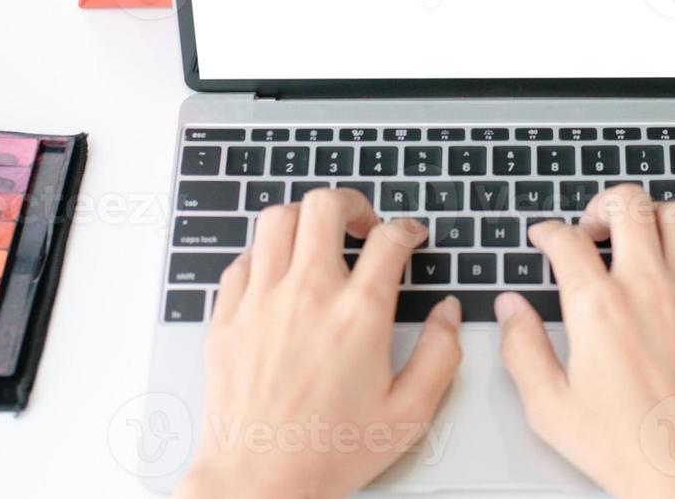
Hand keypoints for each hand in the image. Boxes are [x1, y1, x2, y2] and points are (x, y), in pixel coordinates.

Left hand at [178, 190, 462, 498]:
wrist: (257, 480)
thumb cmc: (327, 452)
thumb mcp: (408, 414)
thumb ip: (439, 356)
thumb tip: (446, 315)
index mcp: (358, 315)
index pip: (389, 240)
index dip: (407, 229)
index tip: (410, 237)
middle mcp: (308, 294)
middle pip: (326, 206)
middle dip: (352, 203)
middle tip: (363, 224)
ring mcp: (262, 300)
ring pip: (278, 219)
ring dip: (304, 218)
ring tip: (319, 237)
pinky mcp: (228, 315)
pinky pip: (243, 257)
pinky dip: (266, 252)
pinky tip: (279, 272)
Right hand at [495, 185, 674, 498]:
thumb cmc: (627, 447)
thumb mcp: (550, 406)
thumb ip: (522, 348)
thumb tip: (511, 310)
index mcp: (598, 307)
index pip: (566, 238)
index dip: (548, 231)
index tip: (545, 238)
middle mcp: (648, 288)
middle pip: (627, 203)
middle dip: (600, 204)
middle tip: (590, 227)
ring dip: (650, 217)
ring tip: (635, 238)